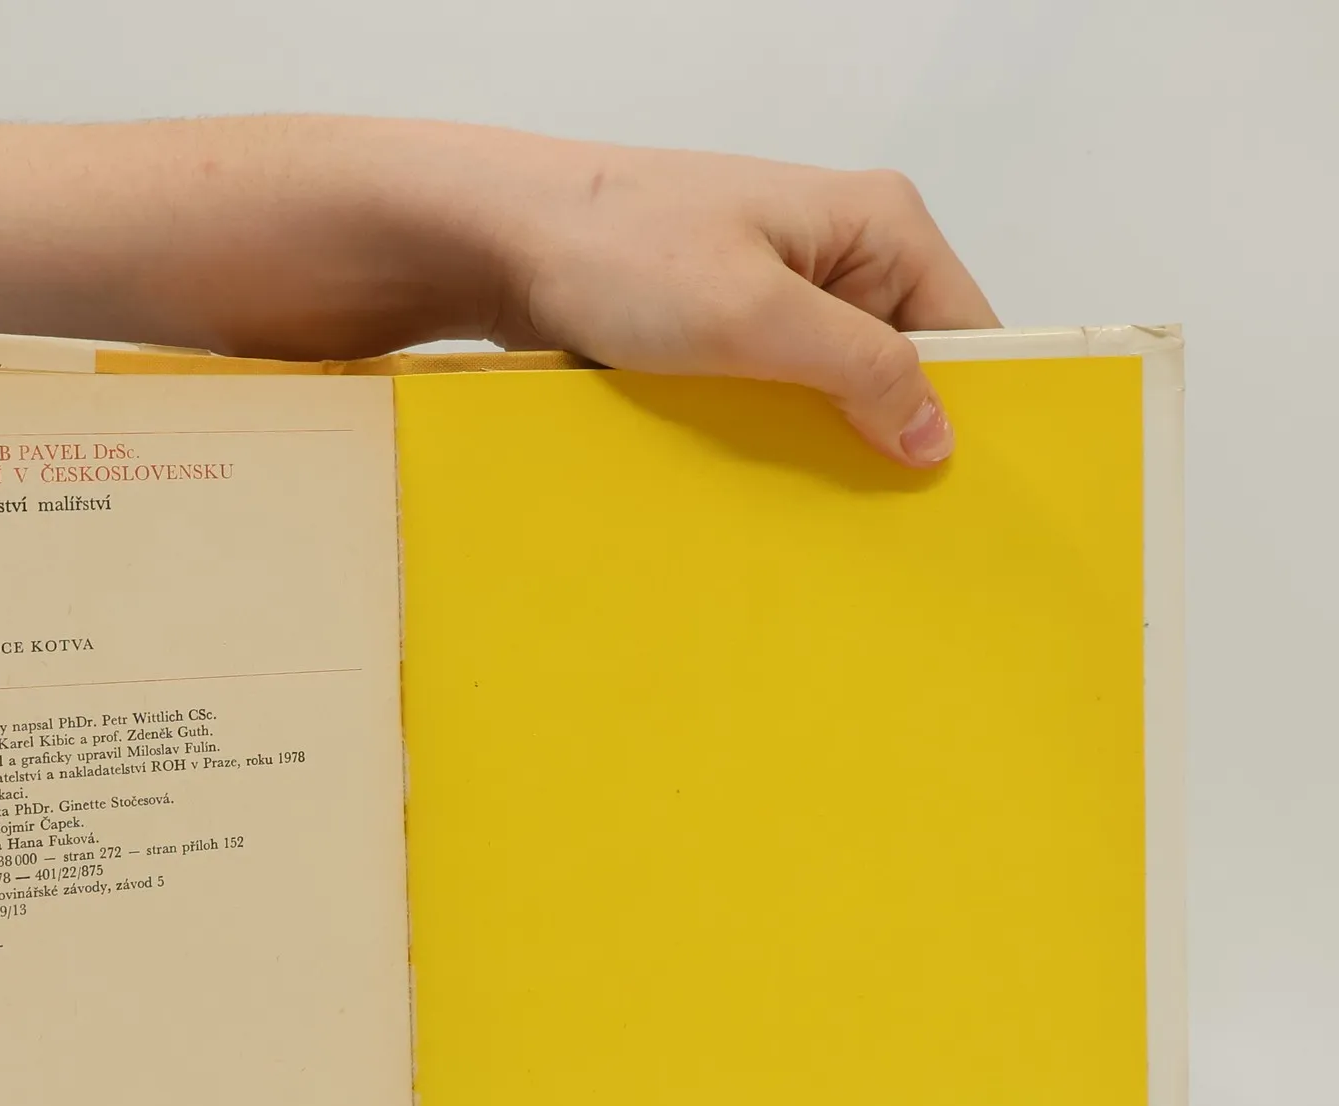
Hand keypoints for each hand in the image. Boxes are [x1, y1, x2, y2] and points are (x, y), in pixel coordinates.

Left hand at [482, 144, 999, 465]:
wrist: (502, 241)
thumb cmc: (625, 254)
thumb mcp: (758, 318)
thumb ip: (859, 370)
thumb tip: (938, 435)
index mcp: (879, 223)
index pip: (964, 329)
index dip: (965, 410)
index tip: (951, 495)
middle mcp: (842, 251)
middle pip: (903, 363)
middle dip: (891, 436)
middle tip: (880, 520)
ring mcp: (782, 289)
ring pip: (836, 387)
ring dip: (826, 444)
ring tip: (821, 513)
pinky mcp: (728, 325)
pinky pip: (777, 392)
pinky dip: (774, 435)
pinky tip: (764, 484)